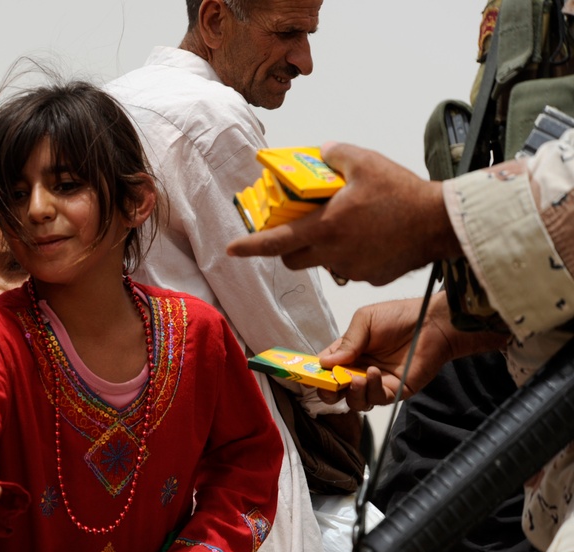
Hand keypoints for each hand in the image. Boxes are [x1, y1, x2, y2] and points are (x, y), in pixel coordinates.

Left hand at [226, 142, 461, 285]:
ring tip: (346, 225)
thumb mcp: (364, 161)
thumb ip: (333, 154)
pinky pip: (350, 266)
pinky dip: (351, 253)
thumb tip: (319, 153)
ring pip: (322, 262)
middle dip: (288, 246)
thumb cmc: (401, 192)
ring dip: (322, 247)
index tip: (232, 249)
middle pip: (293, 259)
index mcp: (325, 228)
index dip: (250, 246)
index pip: (276, 242)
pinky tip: (370, 235)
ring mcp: (352, 268)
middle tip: (299, 226)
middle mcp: (333, 254)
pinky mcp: (370, 276)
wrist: (441, 222)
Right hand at [317, 292, 505, 410]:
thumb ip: (346, 342)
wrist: (432, 323)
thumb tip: (324, 363)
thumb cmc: (399, 317)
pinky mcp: (394, 391)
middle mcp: (359, 369)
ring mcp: (376, 383)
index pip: (325, 368)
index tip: (309, 375)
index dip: (315, 373)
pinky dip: (370, 389)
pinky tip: (373, 373)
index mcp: (349, 352)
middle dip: (327, 391)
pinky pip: (375, 399)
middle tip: (329, 384)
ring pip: (353, 401)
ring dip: (351, 392)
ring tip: (355, 378)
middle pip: (335, 390)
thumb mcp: (364, 320)